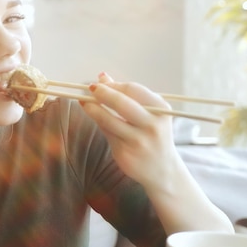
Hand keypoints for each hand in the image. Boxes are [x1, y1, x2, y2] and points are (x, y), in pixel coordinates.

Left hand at [80, 72, 177, 186]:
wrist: (162, 169)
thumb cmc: (153, 133)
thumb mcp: (149, 112)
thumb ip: (126, 95)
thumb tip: (102, 77)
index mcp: (161, 110)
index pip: (133, 90)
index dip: (113, 85)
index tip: (100, 82)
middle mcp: (152, 125)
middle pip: (121, 103)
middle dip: (102, 93)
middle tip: (90, 89)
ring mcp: (138, 141)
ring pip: (108, 120)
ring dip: (93, 108)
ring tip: (84, 102)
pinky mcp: (125, 153)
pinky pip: (107, 133)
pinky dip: (99, 122)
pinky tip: (94, 116)